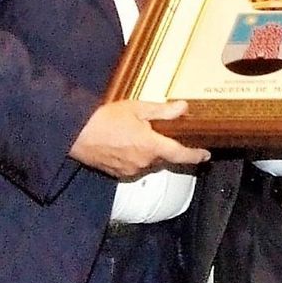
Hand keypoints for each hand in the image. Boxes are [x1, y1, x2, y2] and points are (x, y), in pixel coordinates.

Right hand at [69, 100, 209, 179]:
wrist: (76, 134)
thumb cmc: (105, 118)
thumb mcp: (136, 108)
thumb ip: (162, 111)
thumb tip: (183, 108)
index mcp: (152, 146)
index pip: (181, 155)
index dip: (196, 155)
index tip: (205, 155)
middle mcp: (144, 162)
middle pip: (163, 157)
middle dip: (162, 146)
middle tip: (153, 131)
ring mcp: (131, 170)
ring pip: (148, 162)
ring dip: (147, 151)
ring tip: (132, 135)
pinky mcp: (118, 174)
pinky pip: (134, 167)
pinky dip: (134, 157)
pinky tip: (122, 144)